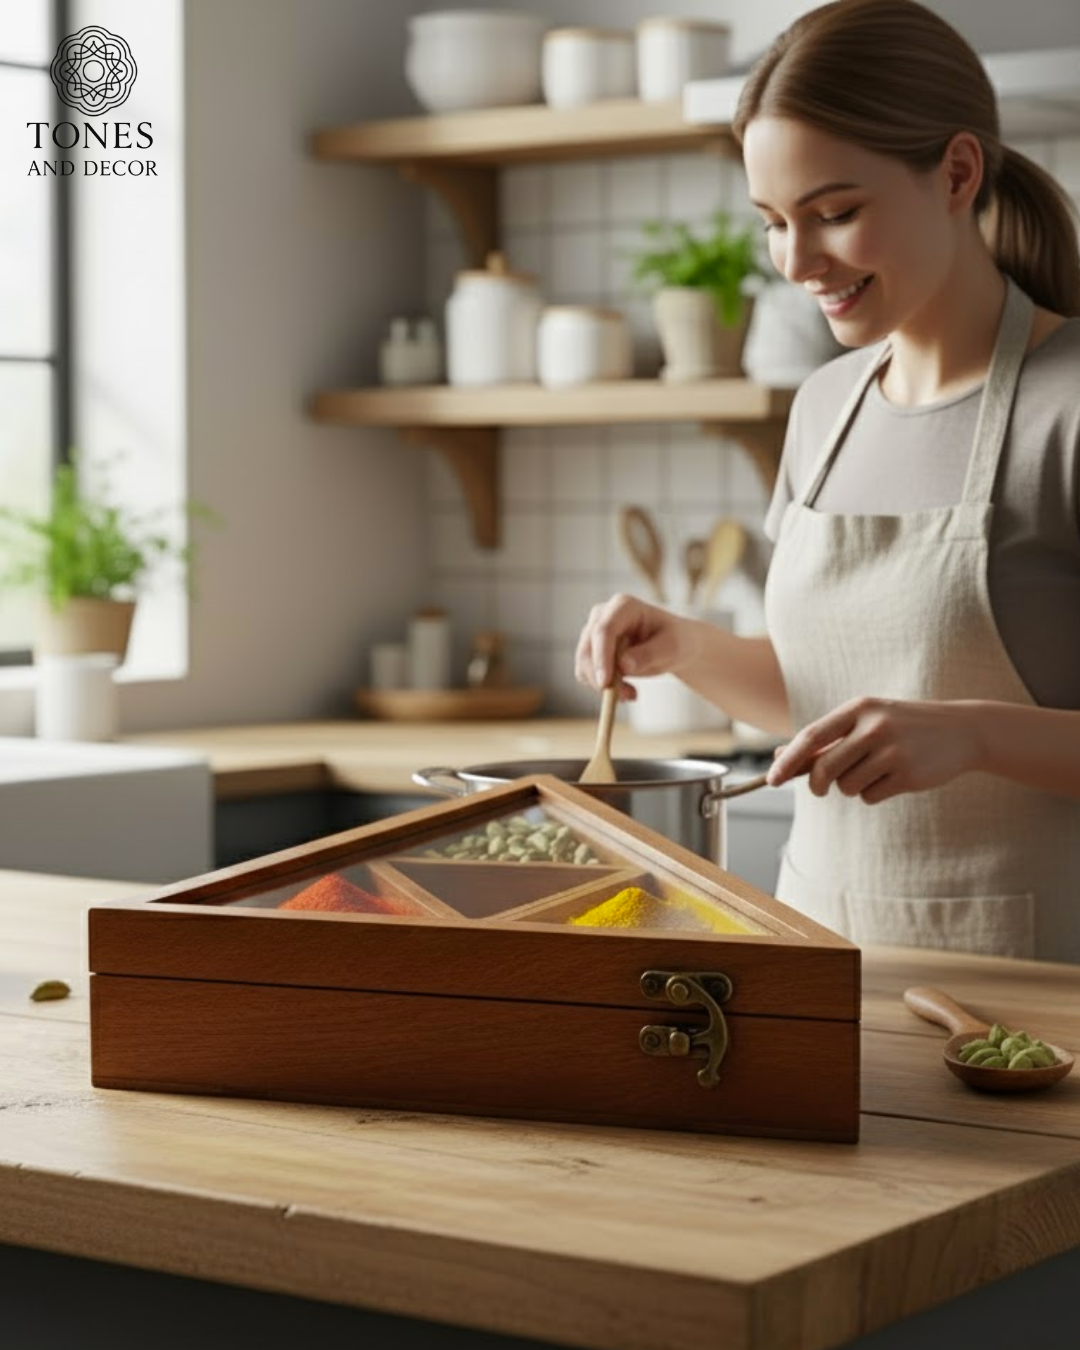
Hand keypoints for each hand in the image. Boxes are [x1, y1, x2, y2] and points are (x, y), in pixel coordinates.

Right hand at [574, 593, 699, 699]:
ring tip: (632, 693)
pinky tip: (625, 689)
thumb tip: (624, 664)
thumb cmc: (675, 641)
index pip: (603, 630)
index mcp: (623, 606)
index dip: (601, 657)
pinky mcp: (590, 650)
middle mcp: (602, 615)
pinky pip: (585, 673)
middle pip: (588, 648)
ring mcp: (593, 632)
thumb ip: (649, 654)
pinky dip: (601, 687)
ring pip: (583, 664)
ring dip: (603, 685)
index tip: (605, 683)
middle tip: (628, 696)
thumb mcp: (671, 648)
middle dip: (602, 677)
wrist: (671, 647)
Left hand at [766, 697, 980, 803]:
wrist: (961, 730)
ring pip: (847, 787)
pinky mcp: (908, 775)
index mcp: (859, 709)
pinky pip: (870, 797)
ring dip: (853, 787)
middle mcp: (874, 727)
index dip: (788, 761)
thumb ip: (827, 738)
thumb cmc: (902, 726)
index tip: (772, 780)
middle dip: (817, 785)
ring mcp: (893, 751)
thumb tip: (781, 757)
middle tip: (821, 788)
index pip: (812, 736)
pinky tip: (893, 778)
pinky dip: (874, 794)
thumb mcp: (866, 721)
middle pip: (825, 769)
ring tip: (874, 770)